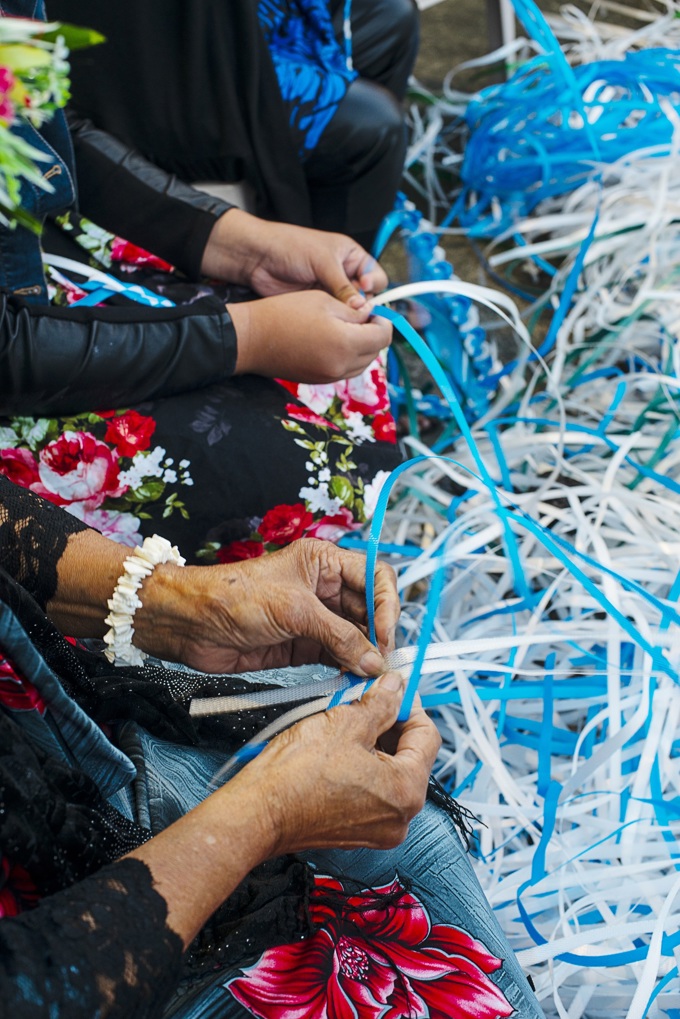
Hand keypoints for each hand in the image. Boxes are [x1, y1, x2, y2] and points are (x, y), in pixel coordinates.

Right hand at [127, 673, 439, 947]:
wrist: (257, 812)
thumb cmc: (296, 773)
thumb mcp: (346, 722)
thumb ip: (381, 703)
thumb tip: (396, 687)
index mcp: (407, 790)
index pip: (428, 737)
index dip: (411, 705)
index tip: (395, 689)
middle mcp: (400, 817)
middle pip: (409, 756)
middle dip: (391, 724)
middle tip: (368, 699)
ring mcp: (378, 829)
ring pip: (389, 774)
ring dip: (374, 744)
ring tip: (347, 721)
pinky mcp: (356, 832)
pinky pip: (371, 792)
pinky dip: (361, 768)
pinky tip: (338, 749)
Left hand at [136, 538, 398, 674]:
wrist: (190, 623)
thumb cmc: (236, 598)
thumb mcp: (294, 611)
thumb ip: (339, 636)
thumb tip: (376, 662)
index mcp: (325, 562)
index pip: (375, 577)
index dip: (387, 606)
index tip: (387, 637)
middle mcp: (324, 588)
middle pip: (369, 611)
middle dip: (379, 637)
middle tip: (383, 666)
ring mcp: (314, 618)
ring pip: (356, 637)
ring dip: (365, 657)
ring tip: (370, 679)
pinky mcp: (302, 646)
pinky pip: (336, 657)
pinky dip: (347, 669)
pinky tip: (352, 682)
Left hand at [202, 209, 387, 306]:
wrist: (259, 258)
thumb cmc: (289, 246)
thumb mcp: (322, 261)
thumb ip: (343, 285)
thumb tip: (360, 306)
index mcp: (350, 256)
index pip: (375, 275)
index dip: (373, 285)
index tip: (365, 290)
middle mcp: (343, 273)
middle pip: (365, 296)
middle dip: (362, 304)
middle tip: (356, 309)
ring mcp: (330, 290)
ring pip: (350, 309)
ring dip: (348, 315)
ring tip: (342, 316)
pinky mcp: (318, 304)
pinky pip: (334, 315)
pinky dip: (335, 320)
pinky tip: (332, 322)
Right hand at [228, 290, 391, 382]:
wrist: (251, 338)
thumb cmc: (284, 313)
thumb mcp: (324, 301)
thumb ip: (354, 311)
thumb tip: (371, 315)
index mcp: (346, 343)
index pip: (383, 337)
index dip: (383, 321)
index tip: (375, 311)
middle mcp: (341, 366)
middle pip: (375, 352)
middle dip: (374, 334)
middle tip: (362, 317)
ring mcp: (329, 377)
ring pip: (362, 364)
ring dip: (362, 347)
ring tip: (348, 328)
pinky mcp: (318, 381)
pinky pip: (345, 370)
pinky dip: (347, 357)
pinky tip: (335, 341)